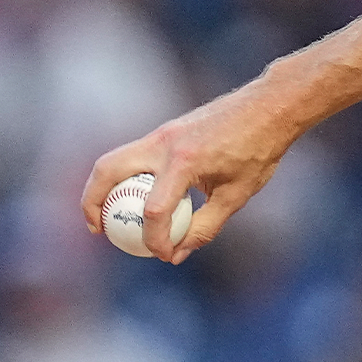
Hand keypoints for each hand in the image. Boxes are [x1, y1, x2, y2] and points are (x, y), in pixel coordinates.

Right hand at [80, 78, 299, 262]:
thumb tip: (177, 254)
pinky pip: (131, 156)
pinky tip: (131, 199)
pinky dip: (122, 177)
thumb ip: (205, 227)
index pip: (155, 209)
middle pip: (109, 171)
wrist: (268, 106)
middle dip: (93, 203)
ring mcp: (160, 133)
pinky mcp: (163, 131)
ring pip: (113, 159)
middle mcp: (164, 143)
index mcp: (185, 162)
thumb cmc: (258, 151)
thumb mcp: (237, 195)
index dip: (154, 239)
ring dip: (100, 188)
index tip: (162, 255)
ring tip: (103, 217)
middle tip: (98, 231)